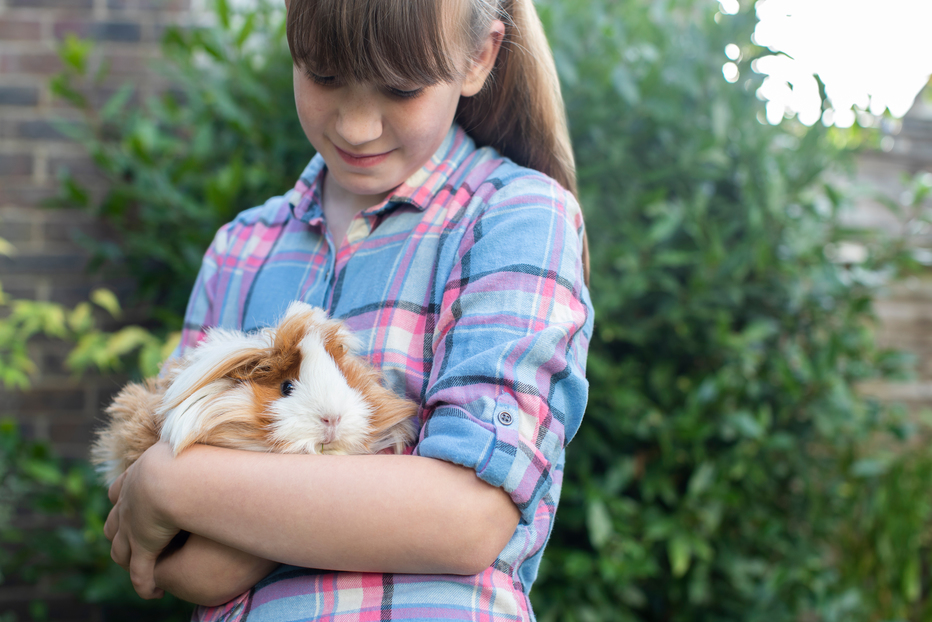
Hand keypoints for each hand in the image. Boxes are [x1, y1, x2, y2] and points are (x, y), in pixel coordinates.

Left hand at [104, 442, 180, 598]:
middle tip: (133, 540)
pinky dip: (144, 585)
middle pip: (113, 522)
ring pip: (120, 549)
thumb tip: (204, 422)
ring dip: (128, 560)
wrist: (174, 476)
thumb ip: (189, 435)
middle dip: (119, 531)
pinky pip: (140, 573)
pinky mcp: (143, 547)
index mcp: (136, 476)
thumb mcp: (184, 439)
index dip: (123, 498)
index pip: (119, 490)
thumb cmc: (186, 455)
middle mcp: (128, 503)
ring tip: (140, 568)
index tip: (131, 504)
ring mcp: (133, 526)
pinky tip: (153, 593)